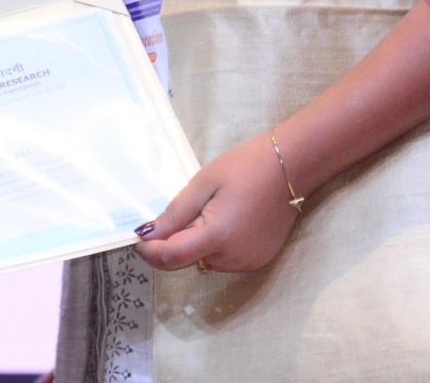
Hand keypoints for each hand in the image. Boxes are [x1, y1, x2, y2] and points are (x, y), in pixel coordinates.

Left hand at [135, 135, 300, 273]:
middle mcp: (233, 258)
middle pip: (188, 260)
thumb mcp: (204, 183)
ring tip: (209, 210)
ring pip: (205, 261)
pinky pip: (224, 260)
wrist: (292, 166)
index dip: (150, 251)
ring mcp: (248, 262)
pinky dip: (216, 246)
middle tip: (179, 212)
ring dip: (196, 245)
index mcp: (218, 236)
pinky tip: (226, 219)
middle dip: (173, 244)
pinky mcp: (259, 261)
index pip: (172, 257)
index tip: (138, 238)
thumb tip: (148, 235)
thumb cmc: (245, 167)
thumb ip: (175, 213)